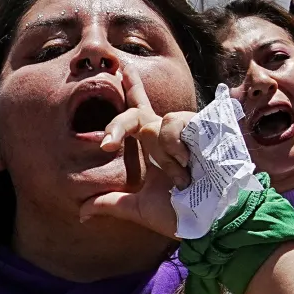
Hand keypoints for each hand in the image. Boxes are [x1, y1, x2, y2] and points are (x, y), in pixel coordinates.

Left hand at [80, 67, 194, 236]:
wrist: (211, 223)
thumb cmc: (180, 214)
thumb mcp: (139, 209)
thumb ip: (111, 204)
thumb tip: (81, 212)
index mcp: (154, 147)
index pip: (137, 112)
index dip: (132, 88)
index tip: (120, 71)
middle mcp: (168, 134)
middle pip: (136, 111)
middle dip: (118, 125)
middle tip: (106, 144)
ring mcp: (186, 130)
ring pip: (154, 124)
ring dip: (162, 153)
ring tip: (180, 175)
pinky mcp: (203, 128)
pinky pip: (174, 124)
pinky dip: (175, 145)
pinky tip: (189, 162)